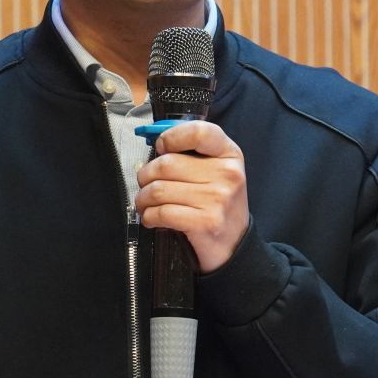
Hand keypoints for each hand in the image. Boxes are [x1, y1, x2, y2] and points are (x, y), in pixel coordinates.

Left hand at [135, 120, 249, 272]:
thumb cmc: (217, 204)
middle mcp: (227, 173)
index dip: (171, 137)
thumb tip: (157, 144)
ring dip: (143, 199)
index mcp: (229, 154)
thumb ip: (192, 153)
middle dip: (145, 175)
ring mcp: (218, 199)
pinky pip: (161, 212)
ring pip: (158, 190)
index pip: (198, 132)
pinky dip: (149, 216)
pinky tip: (152, 218)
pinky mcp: (205, 222)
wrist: (234, 245)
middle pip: (167, 164)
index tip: (162, 148)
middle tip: (145, 185)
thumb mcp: (217, 172)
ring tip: (145, 204)